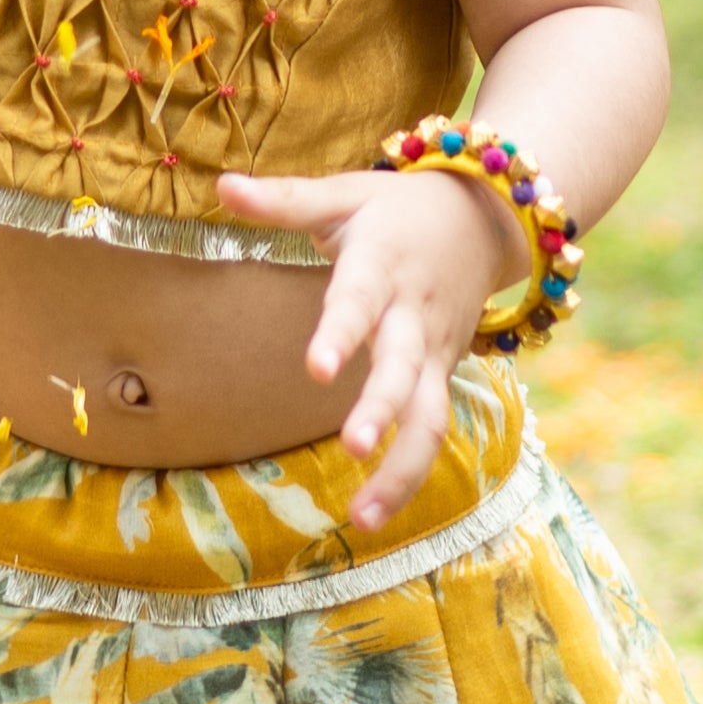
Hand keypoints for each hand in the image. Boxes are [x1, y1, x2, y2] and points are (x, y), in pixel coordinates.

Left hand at [210, 160, 532, 529]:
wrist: (483, 218)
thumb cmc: (395, 210)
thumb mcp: (342, 195)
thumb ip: (282, 199)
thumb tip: (219, 185)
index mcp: (382, 265)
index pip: (359, 302)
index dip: (341, 334)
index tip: (316, 369)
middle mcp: (412, 316)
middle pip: (404, 370)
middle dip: (382, 410)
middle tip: (354, 448)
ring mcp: (434, 352)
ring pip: (430, 417)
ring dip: (403, 470)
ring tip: (363, 518)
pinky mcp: (443, 376)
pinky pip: (432, 430)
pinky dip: (410, 474)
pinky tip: (375, 512)